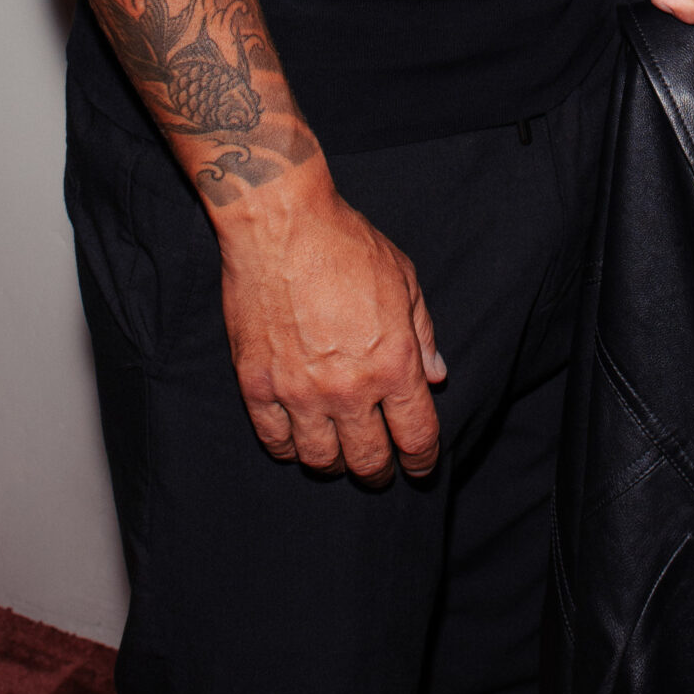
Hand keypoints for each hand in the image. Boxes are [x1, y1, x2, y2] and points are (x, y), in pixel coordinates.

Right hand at [214, 171, 447, 482]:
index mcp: (393, 364)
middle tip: (377, 468)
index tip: (419, 465)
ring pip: (320, 459)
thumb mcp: (403, 279)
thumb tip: (436, 375)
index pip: (416, 437)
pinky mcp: (257, 384)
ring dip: (333, 463)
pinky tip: (296, 437)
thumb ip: (423, 333)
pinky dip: (288, 446)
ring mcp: (299, 391)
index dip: (421, 460)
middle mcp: (349, 388)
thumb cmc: (346, 243)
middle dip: (378, 470)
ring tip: (336, 454)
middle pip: (368, 460)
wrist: (280, 223)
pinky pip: (274, 439)